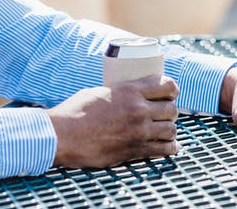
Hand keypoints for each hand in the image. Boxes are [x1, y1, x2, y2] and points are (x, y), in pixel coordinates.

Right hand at [46, 75, 180, 168]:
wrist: (64, 135)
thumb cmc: (75, 112)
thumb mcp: (100, 92)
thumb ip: (119, 94)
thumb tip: (126, 95)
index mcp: (130, 91)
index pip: (166, 85)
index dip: (172, 89)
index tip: (170, 93)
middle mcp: (139, 110)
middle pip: (171, 109)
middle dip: (170, 111)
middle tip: (164, 114)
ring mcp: (139, 131)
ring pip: (171, 129)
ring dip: (169, 129)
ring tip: (164, 130)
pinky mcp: (135, 150)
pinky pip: (163, 150)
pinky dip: (170, 148)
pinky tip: (169, 146)